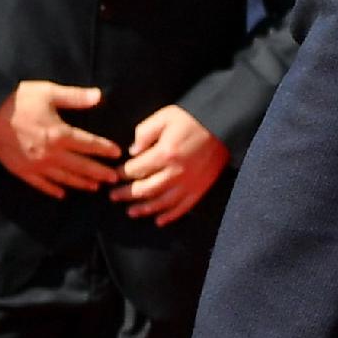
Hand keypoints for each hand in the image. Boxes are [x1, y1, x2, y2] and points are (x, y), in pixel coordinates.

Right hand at [0, 79, 117, 193]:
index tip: (117, 153)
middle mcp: (50, 153)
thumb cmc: (16, 100)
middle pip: (81, 166)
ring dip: (80, 183)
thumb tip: (100, 95)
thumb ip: (75, 96)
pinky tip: (62, 194)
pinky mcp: (19, 170)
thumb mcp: (47, 92)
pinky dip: (52, 190)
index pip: (90, 145)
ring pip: (64, 178)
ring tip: (94, 187)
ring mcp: (34, 165)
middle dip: (99, 172)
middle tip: (113, 179)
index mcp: (59, 134)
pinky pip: (40, 184)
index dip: (105, 149)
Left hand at [115, 104, 229, 223]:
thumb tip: (133, 152)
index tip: (114, 175)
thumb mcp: (164, 117)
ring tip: (131, 211)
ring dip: (144, 209)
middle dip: (126, 194)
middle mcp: (176, 173)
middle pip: (145, 189)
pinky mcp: (201, 188)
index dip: (121, 174)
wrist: (224, 126)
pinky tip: (159, 220)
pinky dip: (170, 216)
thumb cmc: (192, 119)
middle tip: (114, 196)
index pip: (135, 170)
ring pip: (162, 202)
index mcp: (165, 154)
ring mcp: (189, 183)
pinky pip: (183, 207)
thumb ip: (144, 133)